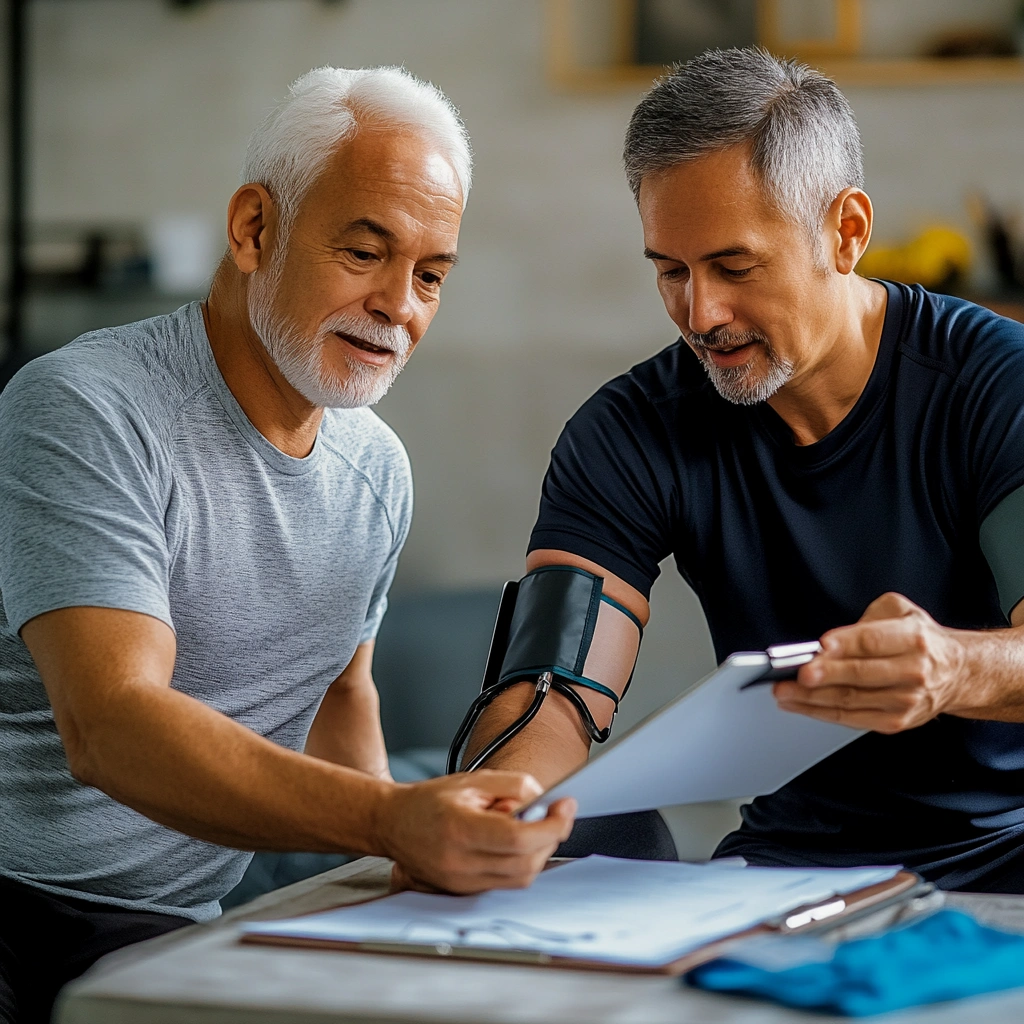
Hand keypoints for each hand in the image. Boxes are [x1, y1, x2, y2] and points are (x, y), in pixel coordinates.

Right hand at [375, 770, 575, 893]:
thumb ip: (512, 786)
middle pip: (526, 863)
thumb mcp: (472, 780)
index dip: (551, 825)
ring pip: (520, 879)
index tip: (566, 807)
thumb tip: (543, 800)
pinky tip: (518, 843)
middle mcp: (461, 863)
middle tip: (556, 813)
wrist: (391, 823)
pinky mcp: (463, 891)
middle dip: (550, 837)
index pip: (519, 838)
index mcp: (461, 829)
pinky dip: (522, 864)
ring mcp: (461, 883)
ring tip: (533, 825)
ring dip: (539, 853)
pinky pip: (506, 884)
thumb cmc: (430, 800)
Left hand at [773, 593, 965, 733]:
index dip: (846, 644)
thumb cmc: (921, 640)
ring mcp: (905, 700)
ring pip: (851, 700)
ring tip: (786, 691)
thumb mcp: (900, 612)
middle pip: (860, 674)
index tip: (821, 646)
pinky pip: (852, 719)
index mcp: (913, 638)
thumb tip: (834, 639)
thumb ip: (868, 618)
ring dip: (813, 697)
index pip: (874, 641)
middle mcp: (912, 671)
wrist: (957, 672)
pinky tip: (801, 705)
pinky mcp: (895, 721)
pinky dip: (822, 713)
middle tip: (799, 673)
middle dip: (826, 675)